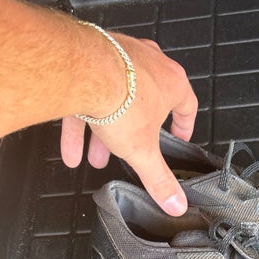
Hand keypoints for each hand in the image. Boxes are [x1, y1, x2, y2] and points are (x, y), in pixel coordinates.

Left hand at [61, 36, 197, 215]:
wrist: (82, 70)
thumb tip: (175, 202)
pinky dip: (79, 122)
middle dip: (132, 135)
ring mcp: (118, 57)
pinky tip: (71, 149)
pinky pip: (86, 93)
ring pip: (112, 99)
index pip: (187, 105)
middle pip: (144, 105)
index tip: (177, 136)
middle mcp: (147, 64)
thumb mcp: (143, 151)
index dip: (182, 125)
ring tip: (94, 156)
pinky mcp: (89, 57)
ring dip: (103, 132)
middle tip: (127, 153)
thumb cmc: (120, 97)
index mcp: (171, 82)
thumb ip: (159, 178)